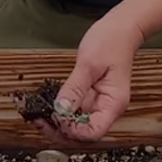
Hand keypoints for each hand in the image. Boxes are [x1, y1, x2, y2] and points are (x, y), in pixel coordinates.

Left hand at [37, 13, 145, 142]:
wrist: (120, 29)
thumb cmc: (111, 42)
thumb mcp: (89, 64)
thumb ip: (74, 88)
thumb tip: (61, 110)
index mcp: (113, 103)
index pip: (94, 132)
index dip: (74, 131)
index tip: (57, 119)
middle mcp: (107, 107)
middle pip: (84, 132)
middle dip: (62, 131)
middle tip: (41, 122)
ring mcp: (98, 103)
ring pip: (78, 124)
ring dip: (60, 123)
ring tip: (41, 116)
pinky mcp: (90, 96)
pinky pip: (75, 110)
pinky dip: (62, 111)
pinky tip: (48, 107)